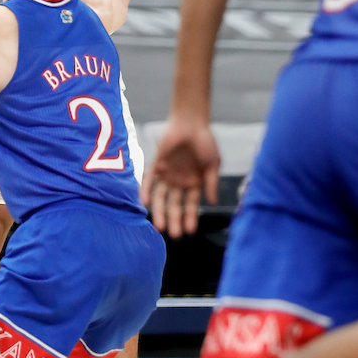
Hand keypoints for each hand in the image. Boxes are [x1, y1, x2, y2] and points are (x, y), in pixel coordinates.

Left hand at [141, 117, 220, 237]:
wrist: (191, 122)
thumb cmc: (205, 141)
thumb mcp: (212, 164)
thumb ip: (211, 182)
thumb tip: (213, 201)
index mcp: (194, 183)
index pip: (191, 205)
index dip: (190, 217)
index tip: (190, 231)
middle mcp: (179, 181)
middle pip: (174, 205)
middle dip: (174, 219)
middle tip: (173, 234)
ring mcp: (167, 174)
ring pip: (161, 197)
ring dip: (160, 211)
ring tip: (159, 226)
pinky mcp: (157, 165)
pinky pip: (149, 180)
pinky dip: (146, 191)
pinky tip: (144, 203)